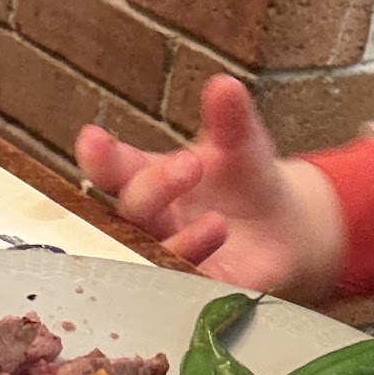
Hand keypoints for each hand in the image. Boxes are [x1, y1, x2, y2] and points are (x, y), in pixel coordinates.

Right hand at [74, 74, 344, 297]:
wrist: (282, 230)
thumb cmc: (246, 180)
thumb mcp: (242, 143)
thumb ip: (231, 118)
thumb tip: (225, 85)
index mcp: (148, 177)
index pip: (113, 168)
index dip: (100, 156)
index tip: (91, 138)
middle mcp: (149, 221)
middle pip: (131, 210)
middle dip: (152, 189)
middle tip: (190, 165)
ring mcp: (168, 257)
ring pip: (155, 256)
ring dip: (182, 240)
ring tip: (217, 223)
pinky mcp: (194, 289)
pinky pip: (188, 289)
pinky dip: (200, 279)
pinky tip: (223, 268)